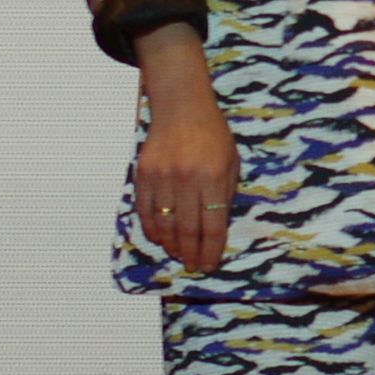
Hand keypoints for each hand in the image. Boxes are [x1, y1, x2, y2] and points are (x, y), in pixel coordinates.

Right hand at [132, 69, 238, 274]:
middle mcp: (187, 179)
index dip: (210, 250)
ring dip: (171, 245)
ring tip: (178, 254)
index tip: (209, 265)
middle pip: (186, 229)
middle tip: (193, 266)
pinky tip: (160, 238)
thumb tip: (215, 231)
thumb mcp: (231, 162)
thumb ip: (224, 195)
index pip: (212, 225)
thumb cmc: (212, 136)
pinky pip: (145, 211)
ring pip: (163, 224)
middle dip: (190, 253)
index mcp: (213, 177)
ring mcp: (162, 177)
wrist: (182, 107)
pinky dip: (152, 229)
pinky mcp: (143, 174)